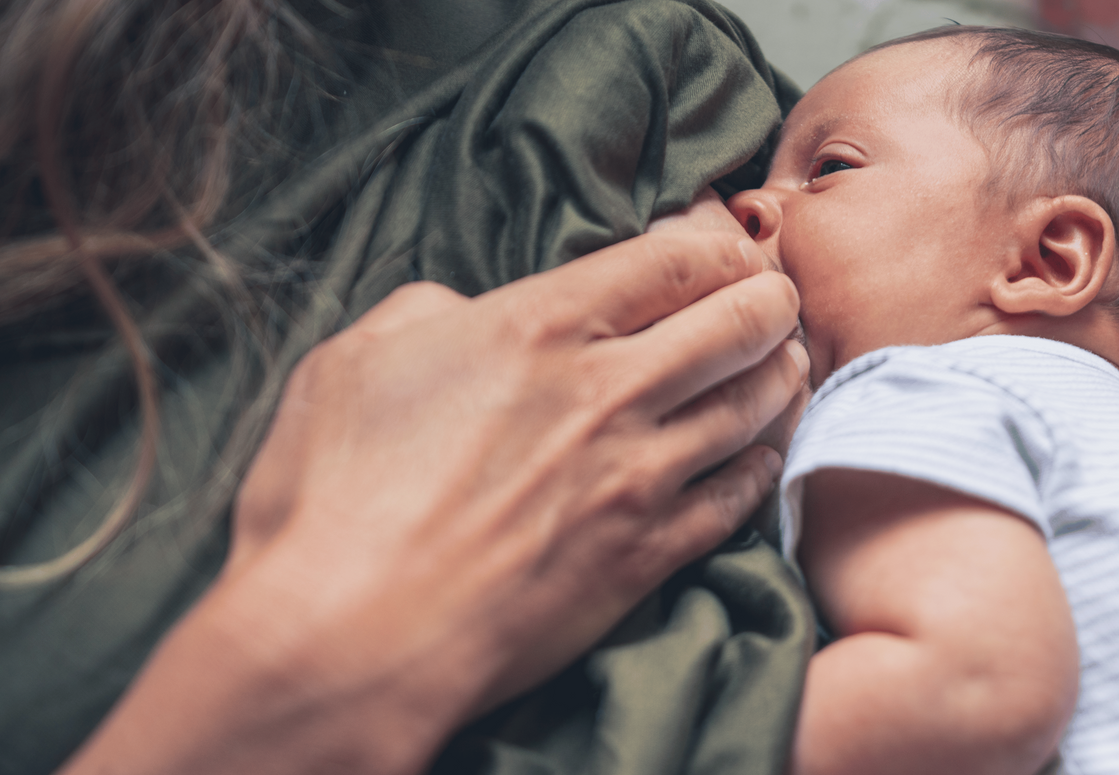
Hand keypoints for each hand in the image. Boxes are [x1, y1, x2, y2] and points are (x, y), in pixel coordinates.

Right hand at [63, 230, 807, 774]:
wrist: (356, 636)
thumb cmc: (332, 500)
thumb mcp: (351, 364)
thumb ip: (422, 313)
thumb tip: (459, 308)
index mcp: (538, 326)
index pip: (672, 260)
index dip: (716, 247)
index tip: (726, 252)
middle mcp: (607, 390)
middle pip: (736, 323)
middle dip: (770, 302)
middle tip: (777, 301)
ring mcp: (638, 476)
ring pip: (752, 406)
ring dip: (779, 376)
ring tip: (786, 364)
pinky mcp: (648, 554)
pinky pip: (736, 497)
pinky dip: (761, 466)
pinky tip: (764, 454)